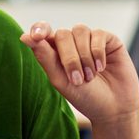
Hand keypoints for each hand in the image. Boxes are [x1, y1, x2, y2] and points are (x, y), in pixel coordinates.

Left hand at [20, 23, 138, 126]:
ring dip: (84, 56)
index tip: (37, 37)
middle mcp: (73, 42)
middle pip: (62, 34)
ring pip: (80, 30)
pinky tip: (102, 68)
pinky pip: (98, 34)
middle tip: (77, 80)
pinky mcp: (109, 40)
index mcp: (56, 51)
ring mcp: (91, 39)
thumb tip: (24, 36)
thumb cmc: (84, 97)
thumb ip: (44, 57)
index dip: (39, 29)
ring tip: (90, 77)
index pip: (43, 31)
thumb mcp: (60, 79)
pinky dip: (97, 52)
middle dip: (69, 57)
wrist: (114, 109)